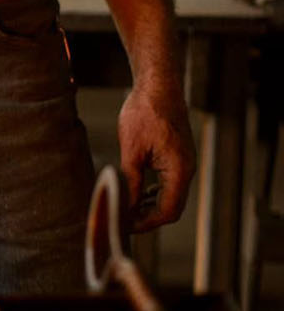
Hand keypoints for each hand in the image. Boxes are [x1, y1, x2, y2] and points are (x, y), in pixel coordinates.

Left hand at [118, 83, 195, 232]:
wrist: (158, 84)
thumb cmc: (145, 111)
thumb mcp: (131, 149)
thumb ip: (130, 181)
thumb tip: (126, 206)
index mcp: (179, 169)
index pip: (168, 211)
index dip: (147, 223)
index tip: (127, 226)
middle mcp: (186, 169)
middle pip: (172, 207)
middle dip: (148, 216)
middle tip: (125, 220)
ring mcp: (184, 162)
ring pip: (171, 195)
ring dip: (151, 205)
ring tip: (128, 208)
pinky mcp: (178, 155)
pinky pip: (170, 182)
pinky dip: (155, 191)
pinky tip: (138, 190)